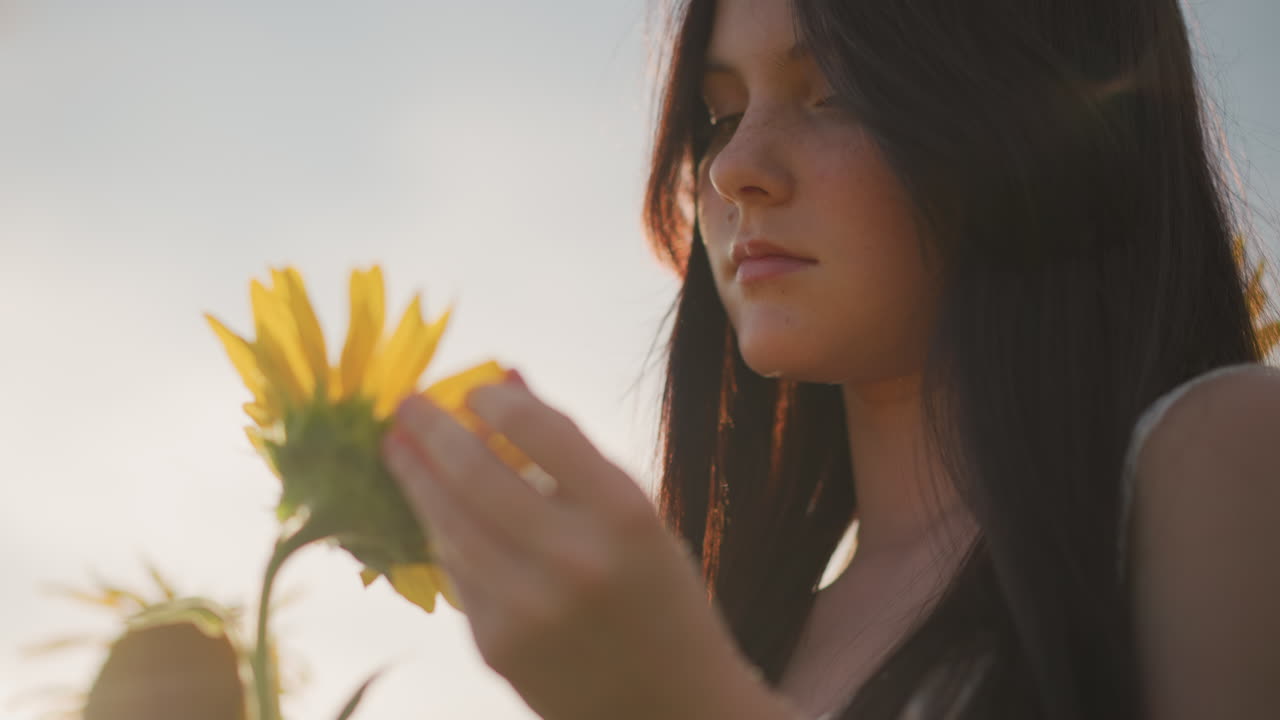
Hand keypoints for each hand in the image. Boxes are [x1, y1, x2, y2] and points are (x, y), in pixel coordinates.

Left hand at [380, 371, 784, 719]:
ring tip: (398, 452)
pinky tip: (437, 516)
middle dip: (431, 432)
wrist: (671, 705)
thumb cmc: (657, 596)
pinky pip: (458, 574)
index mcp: (624, 514)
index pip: (542, 430)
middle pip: (476, 475)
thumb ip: (573, 460)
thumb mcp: (638, 520)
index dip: (497, 401)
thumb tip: (505, 386)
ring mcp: (530, 608)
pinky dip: (446, 538)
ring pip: (450, 526)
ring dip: (416, 482)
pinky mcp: (496, 646)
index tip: (475, 390)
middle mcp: (575, 559)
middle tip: (405, 405)